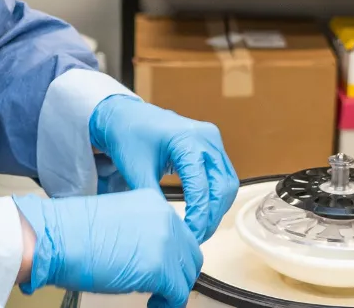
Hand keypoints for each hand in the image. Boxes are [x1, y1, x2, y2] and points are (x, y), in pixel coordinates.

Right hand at [12, 189, 201, 307]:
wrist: (55, 238)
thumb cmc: (71, 232)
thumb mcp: (117, 220)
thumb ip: (141, 233)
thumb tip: (149, 256)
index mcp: (153, 203)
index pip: (181, 234)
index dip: (174, 257)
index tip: (166, 270)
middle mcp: (165, 219)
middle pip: (191, 254)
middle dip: (179, 274)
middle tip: (165, 288)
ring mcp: (165, 243)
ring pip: (188, 274)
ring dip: (174, 290)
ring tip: (157, 299)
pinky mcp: (159, 269)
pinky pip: (178, 294)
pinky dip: (169, 305)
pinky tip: (154, 305)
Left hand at [90, 95, 238, 241]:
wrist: (125, 115)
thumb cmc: (128, 137)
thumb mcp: (137, 171)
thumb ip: (154, 200)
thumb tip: (170, 229)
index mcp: (188, 140)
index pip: (202, 187)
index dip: (198, 217)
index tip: (188, 237)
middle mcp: (207, 137)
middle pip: (223, 187)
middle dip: (212, 217)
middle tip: (196, 238)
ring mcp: (212, 140)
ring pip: (228, 184)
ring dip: (217, 209)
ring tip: (199, 230)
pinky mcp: (212, 146)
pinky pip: (224, 177)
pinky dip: (216, 197)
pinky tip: (202, 213)